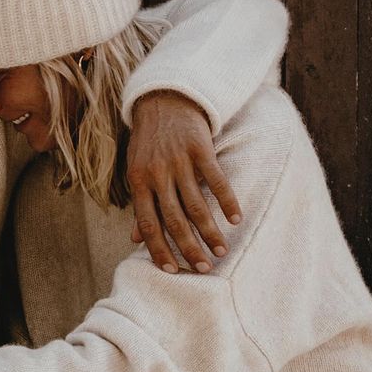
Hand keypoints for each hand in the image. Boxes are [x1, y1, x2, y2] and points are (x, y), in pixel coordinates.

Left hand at [127, 90, 241, 274]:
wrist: (163, 100)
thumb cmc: (149, 141)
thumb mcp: (136, 170)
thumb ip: (140, 204)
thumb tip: (135, 239)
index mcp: (139, 182)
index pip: (148, 224)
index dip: (159, 249)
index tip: (173, 271)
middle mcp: (158, 174)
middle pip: (175, 220)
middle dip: (190, 248)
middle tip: (205, 268)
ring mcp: (179, 162)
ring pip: (196, 205)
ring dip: (210, 232)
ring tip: (221, 251)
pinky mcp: (200, 149)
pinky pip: (216, 180)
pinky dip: (227, 201)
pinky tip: (236, 219)